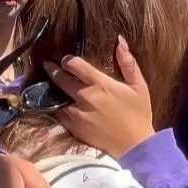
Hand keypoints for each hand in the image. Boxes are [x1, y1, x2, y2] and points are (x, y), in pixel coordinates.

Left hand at [49, 36, 154, 157]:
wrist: (135, 146)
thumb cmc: (139, 114)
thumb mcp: (139, 86)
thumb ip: (128, 63)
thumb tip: (120, 41)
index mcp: (101, 84)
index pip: (76, 65)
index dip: (68, 60)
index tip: (66, 59)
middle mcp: (86, 97)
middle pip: (61, 79)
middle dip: (53, 70)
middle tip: (47, 65)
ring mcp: (77, 113)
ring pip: (56, 97)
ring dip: (52, 89)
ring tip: (48, 84)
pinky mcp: (74, 128)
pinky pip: (58, 114)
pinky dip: (55, 107)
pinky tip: (55, 103)